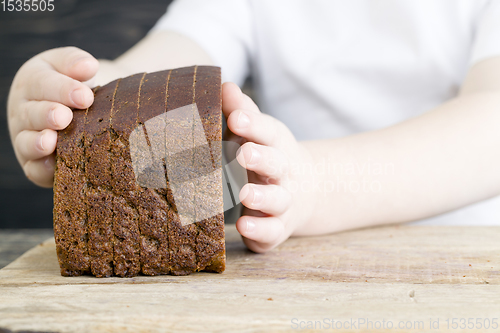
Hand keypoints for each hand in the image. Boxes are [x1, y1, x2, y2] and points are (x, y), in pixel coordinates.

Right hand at [7, 47, 97, 186]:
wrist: (87, 108)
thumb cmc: (79, 85)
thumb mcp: (74, 68)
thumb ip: (76, 63)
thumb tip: (88, 66)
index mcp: (32, 82)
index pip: (42, 83)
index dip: (63, 90)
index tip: (85, 96)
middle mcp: (24, 111)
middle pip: (31, 113)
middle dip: (48, 115)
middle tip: (65, 117)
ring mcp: (26, 138)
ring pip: (27, 142)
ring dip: (38, 143)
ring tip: (51, 141)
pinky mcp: (35, 163)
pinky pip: (34, 169)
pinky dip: (42, 169)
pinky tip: (54, 165)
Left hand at [222, 82, 315, 252]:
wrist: (306, 191)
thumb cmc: (268, 156)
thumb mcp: (259, 133)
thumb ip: (242, 111)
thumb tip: (224, 85)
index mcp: (276, 145)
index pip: (268, 131)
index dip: (252, 125)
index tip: (235, 117)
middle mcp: (283, 174)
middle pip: (276, 165)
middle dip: (261, 159)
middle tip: (243, 154)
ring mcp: (283, 203)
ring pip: (276, 200)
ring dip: (262, 197)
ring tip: (244, 194)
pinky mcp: (277, 229)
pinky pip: (271, 233)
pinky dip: (260, 230)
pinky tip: (244, 226)